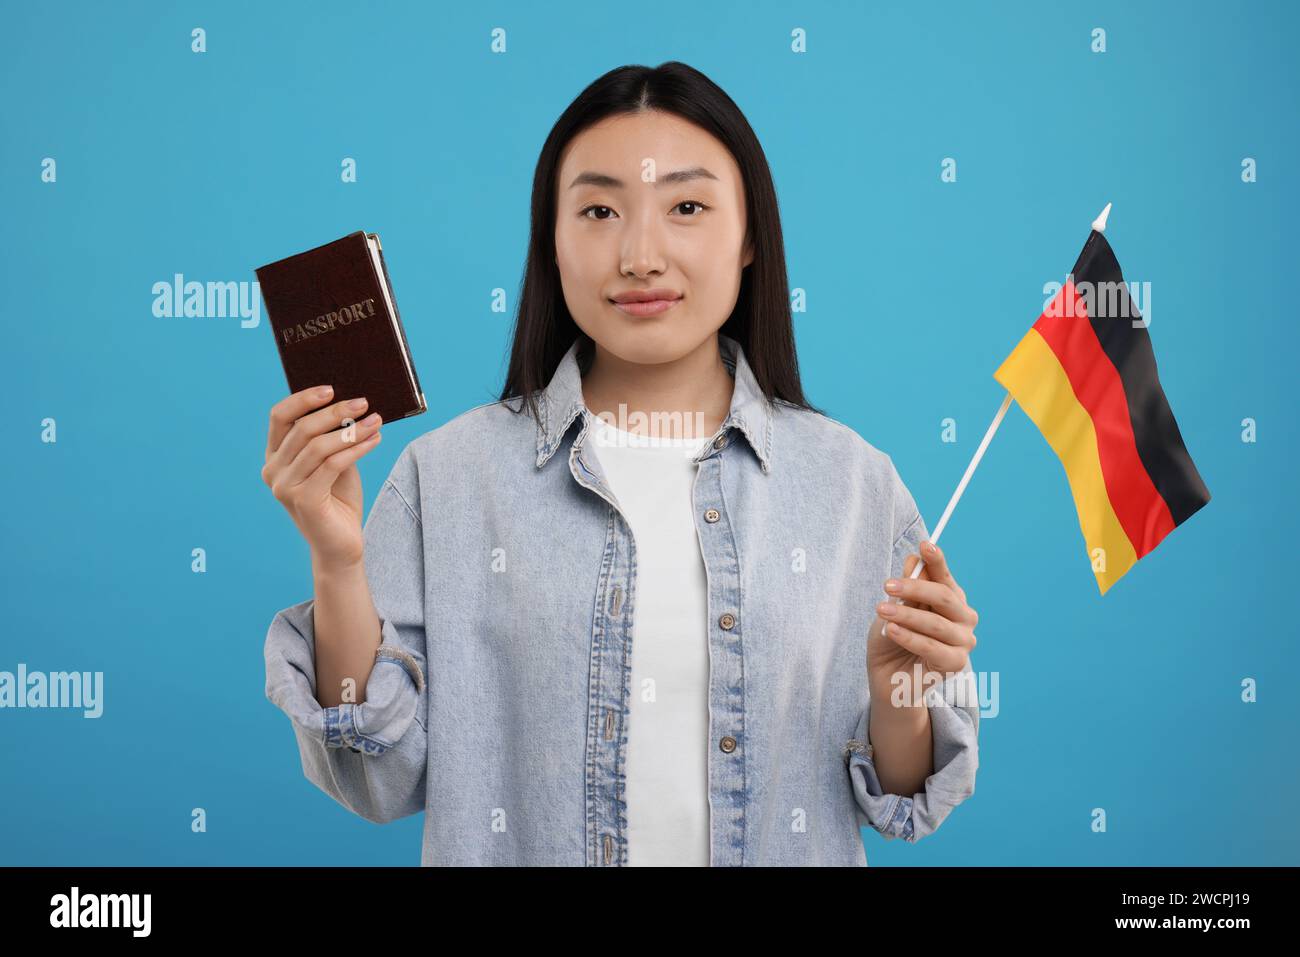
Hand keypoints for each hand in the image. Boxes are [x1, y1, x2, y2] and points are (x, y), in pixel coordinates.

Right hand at [261, 385, 383, 570]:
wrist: (341, 544)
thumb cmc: (338, 500)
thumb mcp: (334, 461)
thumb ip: (333, 437)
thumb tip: (352, 404)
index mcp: (275, 457)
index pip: (279, 417)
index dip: (303, 399)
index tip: (331, 388)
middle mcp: (273, 470)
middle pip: (301, 428)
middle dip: (335, 411)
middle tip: (363, 402)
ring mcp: (284, 487)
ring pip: (318, 445)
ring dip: (351, 430)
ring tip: (376, 421)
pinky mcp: (303, 500)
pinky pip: (332, 464)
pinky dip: (356, 449)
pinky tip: (374, 441)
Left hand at [867, 540, 977, 700]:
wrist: (888, 677)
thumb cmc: (893, 638)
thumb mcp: (893, 608)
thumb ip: (907, 587)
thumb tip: (914, 558)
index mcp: (951, 599)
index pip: (945, 576)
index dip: (937, 560)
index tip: (924, 545)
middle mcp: (964, 618)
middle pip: (943, 596)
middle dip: (915, 587)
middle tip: (887, 585)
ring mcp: (964, 641)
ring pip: (936, 623)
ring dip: (906, 615)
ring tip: (882, 610)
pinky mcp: (956, 663)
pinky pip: (931, 647)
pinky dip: (909, 637)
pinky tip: (891, 630)